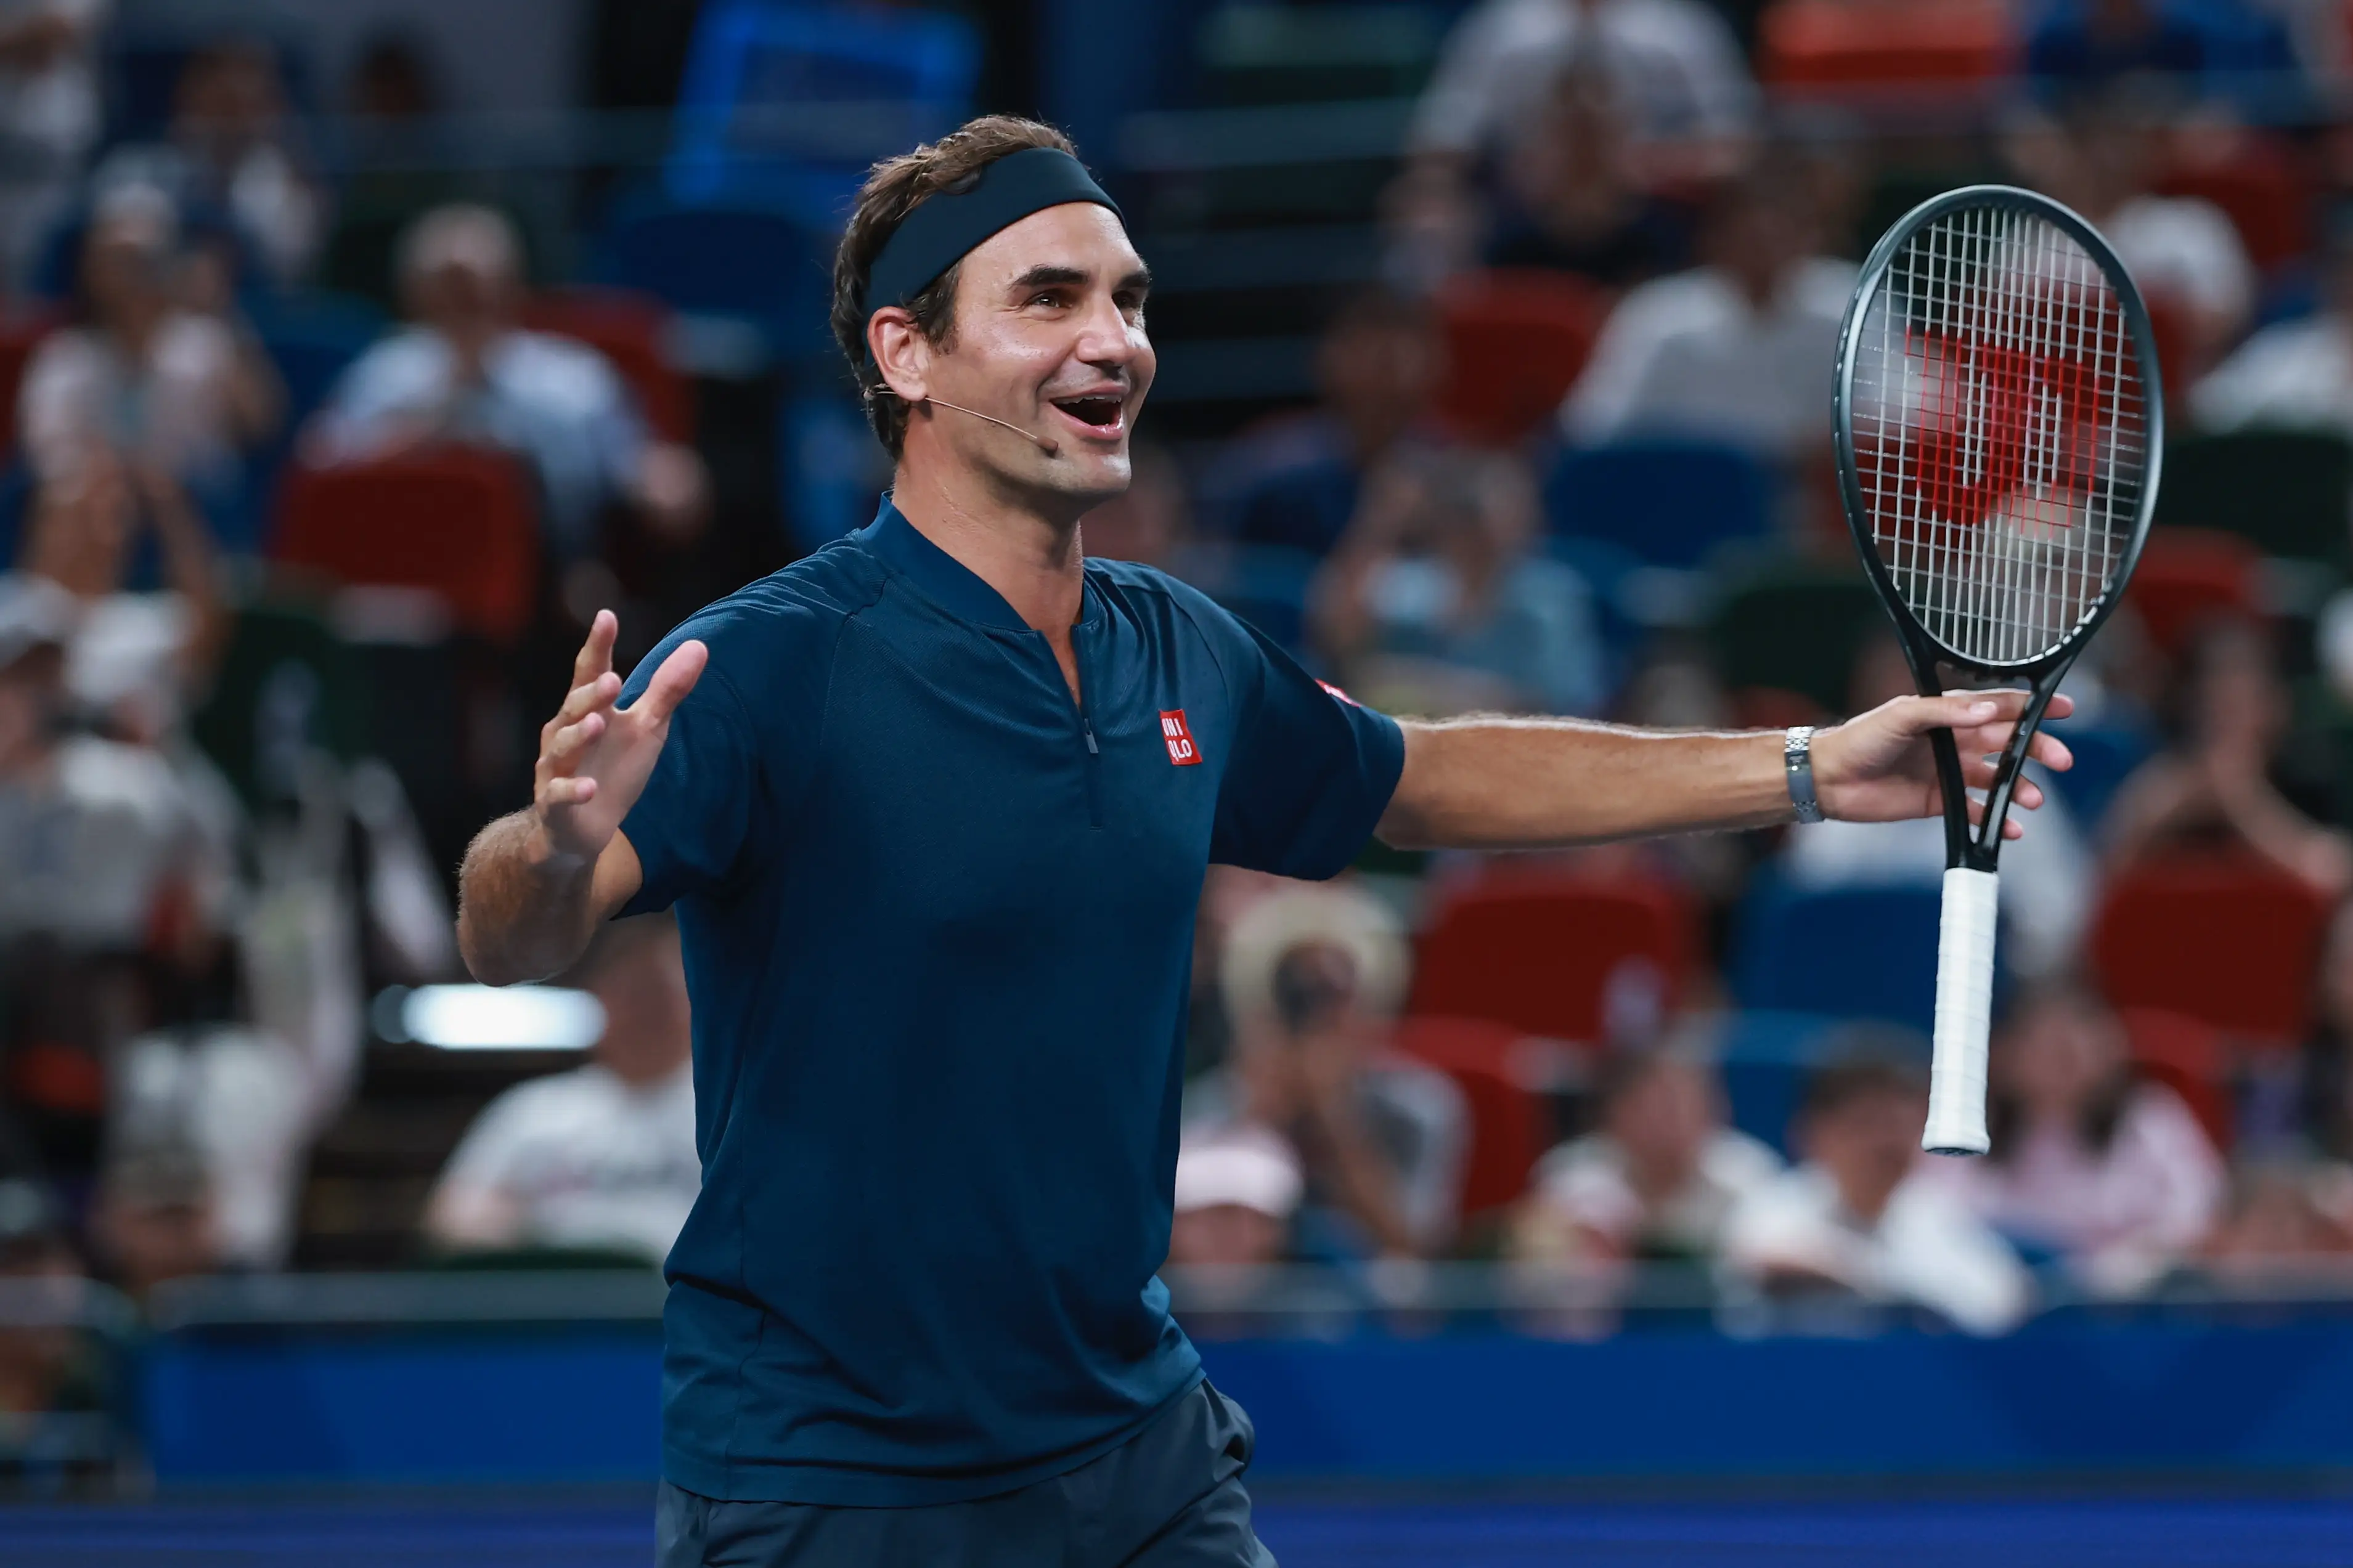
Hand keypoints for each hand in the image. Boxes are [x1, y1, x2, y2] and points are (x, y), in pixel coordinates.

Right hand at [532, 609, 705, 865]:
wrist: (579, 830)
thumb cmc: (613, 769)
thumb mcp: (646, 728)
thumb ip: (667, 689)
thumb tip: (699, 645)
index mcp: (588, 710)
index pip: (591, 672)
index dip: (598, 645)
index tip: (606, 617)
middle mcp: (564, 733)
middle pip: (575, 707)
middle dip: (592, 694)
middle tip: (613, 679)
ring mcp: (556, 769)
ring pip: (563, 747)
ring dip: (579, 735)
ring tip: (598, 723)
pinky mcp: (554, 805)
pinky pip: (560, 795)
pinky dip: (573, 791)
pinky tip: (590, 788)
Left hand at [1811, 689, 2074, 840]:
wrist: (1829, 778)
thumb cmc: (1860, 738)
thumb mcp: (1901, 715)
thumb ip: (1945, 712)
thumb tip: (1987, 710)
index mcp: (1948, 713)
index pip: (1999, 706)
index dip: (2032, 707)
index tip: (2065, 708)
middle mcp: (1954, 740)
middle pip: (2009, 743)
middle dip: (2038, 750)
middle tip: (2061, 760)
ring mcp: (1949, 771)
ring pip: (1998, 778)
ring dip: (2019, 787)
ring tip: (2033, 799)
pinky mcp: (1940, 801)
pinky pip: (1977, 809)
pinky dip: (1996, 819)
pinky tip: (2012, 828)